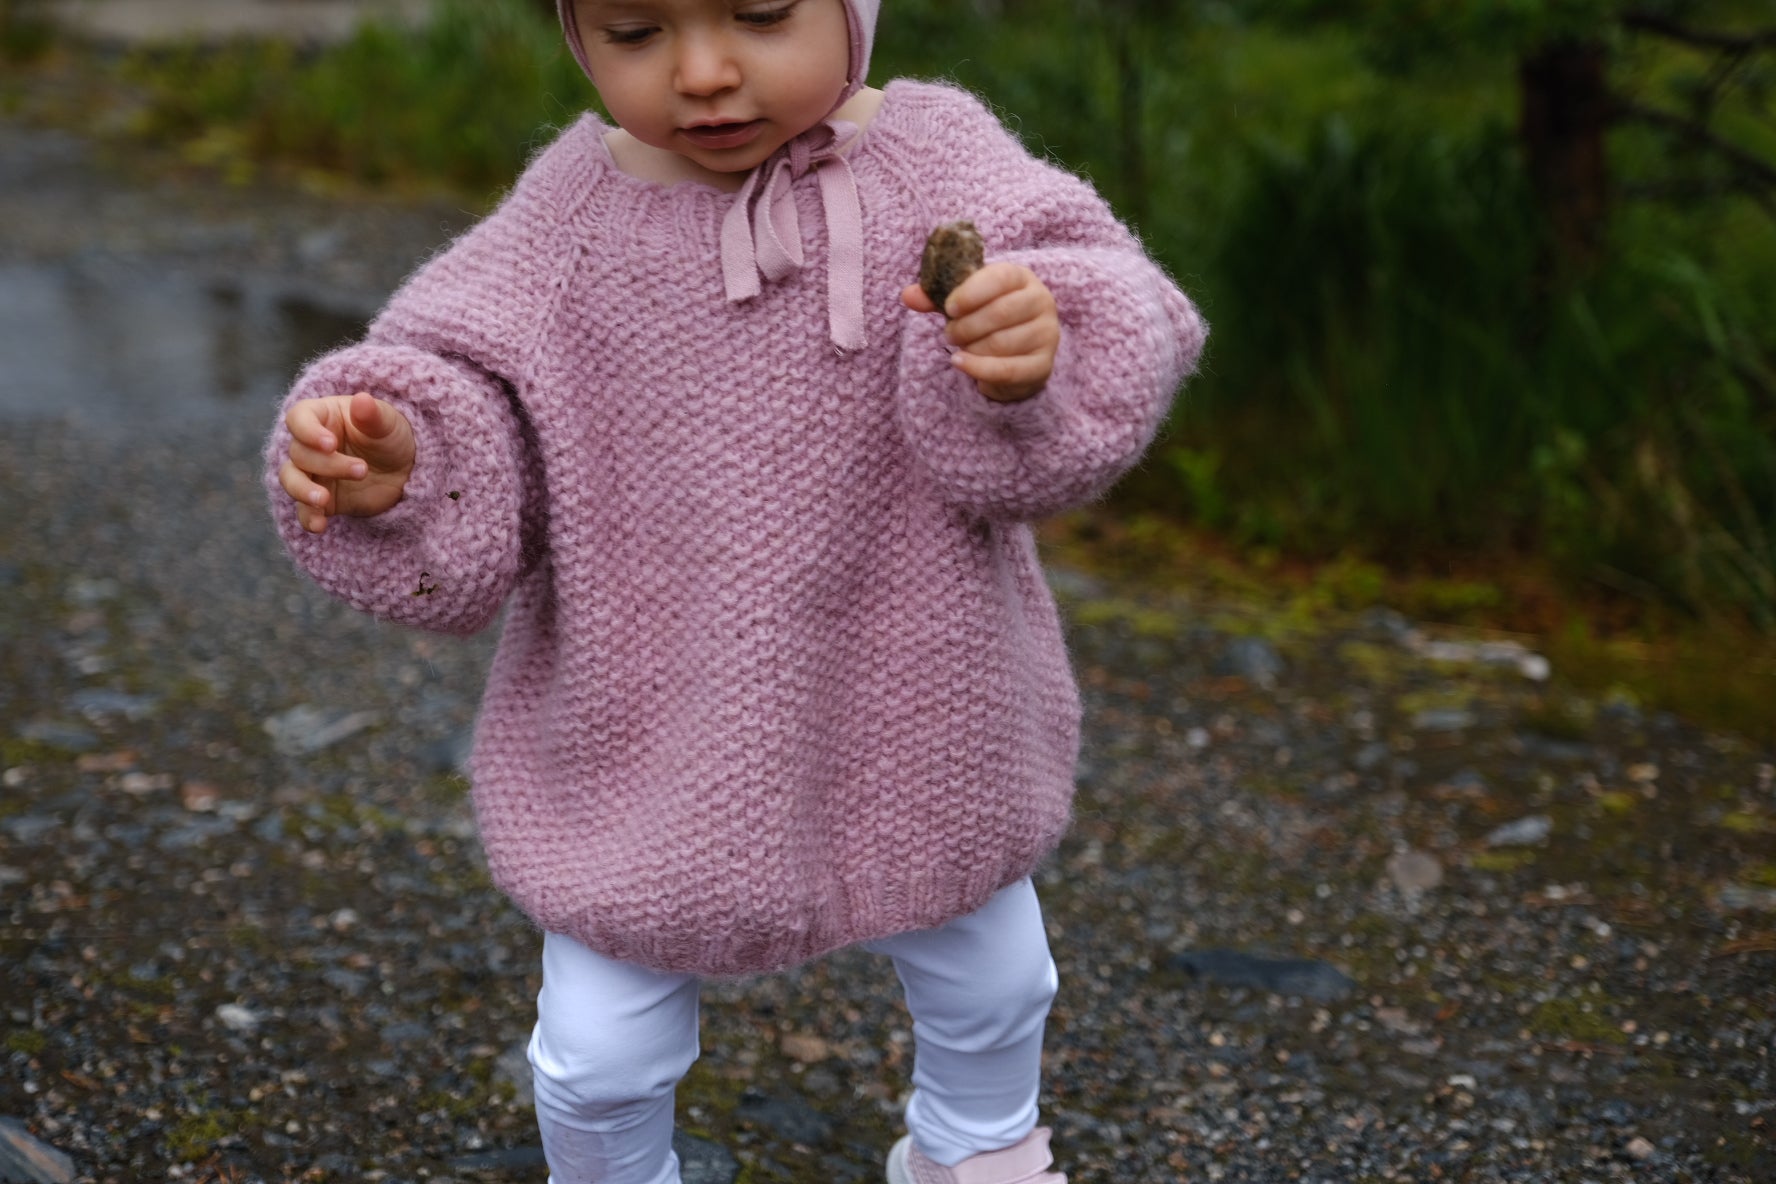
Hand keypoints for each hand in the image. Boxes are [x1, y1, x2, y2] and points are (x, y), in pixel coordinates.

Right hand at [278, 391, 415, 533]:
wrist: (406, 470)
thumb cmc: (393, 437)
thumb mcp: (389, 424)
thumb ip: (373, 415)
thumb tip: (362, 400)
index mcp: (323, 417)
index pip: (298, 418)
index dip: (307, 432)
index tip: (330, 444)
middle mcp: (311, 445)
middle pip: (298, 453)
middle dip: (327, 464)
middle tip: (362, 470)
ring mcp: (314, 473)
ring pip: (291, 480)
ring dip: (303, 491)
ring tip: (324, 500)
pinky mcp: (321, 499)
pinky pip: (304, 510)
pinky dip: (308, 518)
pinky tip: (319, 527)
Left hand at [902, 262, 1059, 402]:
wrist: (1016, 355)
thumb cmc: (989, 320)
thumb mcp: (964, 303)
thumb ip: (937, 298)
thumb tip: (908, 295)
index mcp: (1022, 278)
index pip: (1001, 278)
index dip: (972, 292)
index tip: (949, 307)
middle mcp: (1042, 302)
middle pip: (1001, 312)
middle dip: (966, 326)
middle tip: (949, 334)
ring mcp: (1047, 334)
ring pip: (1001, 343)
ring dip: (971, 347)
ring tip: (960, 347)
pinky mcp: (1043, 365)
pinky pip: (1006, 369)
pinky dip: (978, 368)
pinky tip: (960, 363)